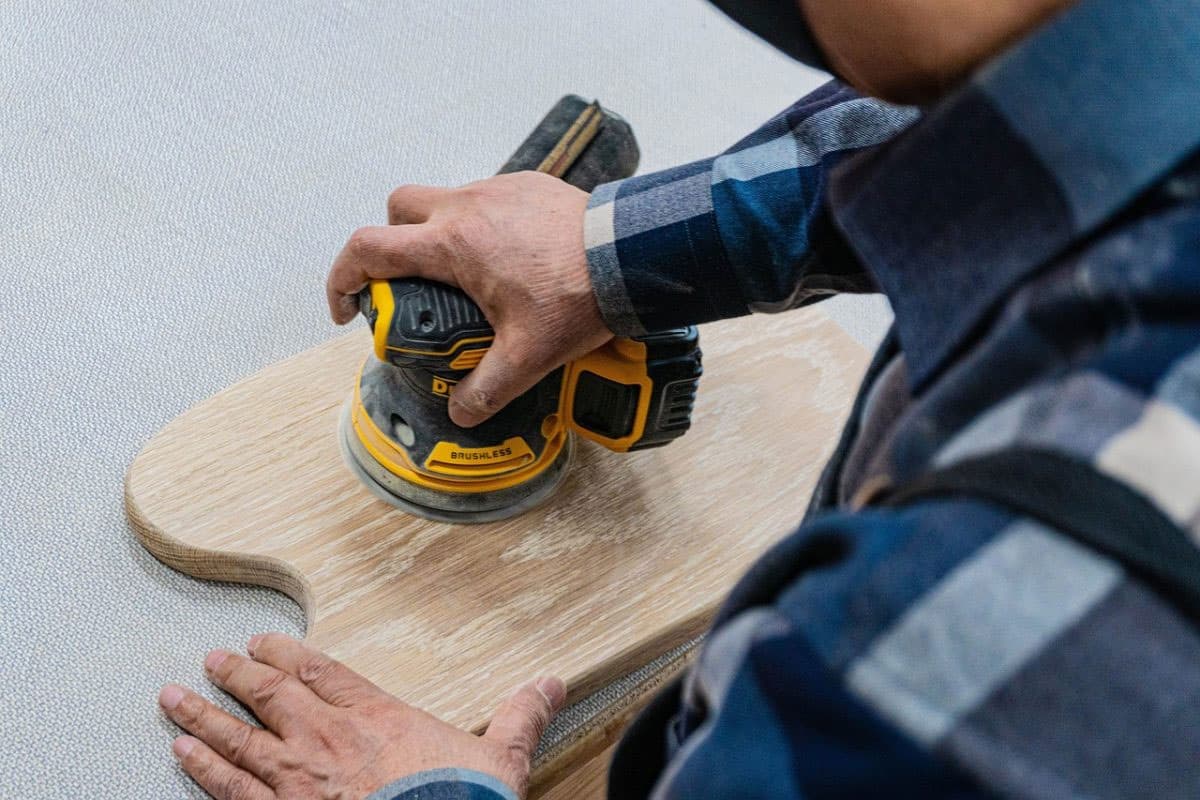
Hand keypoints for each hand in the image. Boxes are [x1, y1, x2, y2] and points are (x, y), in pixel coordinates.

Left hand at [158, 634, 565, 798]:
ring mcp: (298, 781)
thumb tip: (550, 684)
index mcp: (376, 719)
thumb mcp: (502, 759)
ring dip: (204, 717)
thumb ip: (521, 716)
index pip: (323, 673)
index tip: (265, 642)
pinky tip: (182, 755)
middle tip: (212, 660)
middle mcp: (328, 741)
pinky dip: (204, 770)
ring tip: (174, 699)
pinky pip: (231, 790)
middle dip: (238, 675)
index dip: (289, 654)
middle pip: (271, 696)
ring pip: (239, 739)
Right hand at [325, 171, 612, 426]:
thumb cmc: (579, 296)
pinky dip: (482, 224)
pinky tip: (510, 260)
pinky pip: (487, 198)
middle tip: (411, 285)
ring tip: (468, 279)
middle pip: (398, 209)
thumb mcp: (528, 357)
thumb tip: (463, 414)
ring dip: (440, 233)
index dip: (343, 278)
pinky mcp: (529, 184)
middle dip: (390, 243)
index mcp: (452, 244)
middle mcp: (466, 206)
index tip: (348, 306)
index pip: (368, 248)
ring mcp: (498, 189)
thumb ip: (487, 389)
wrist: (632, 255)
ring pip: (445, 199)